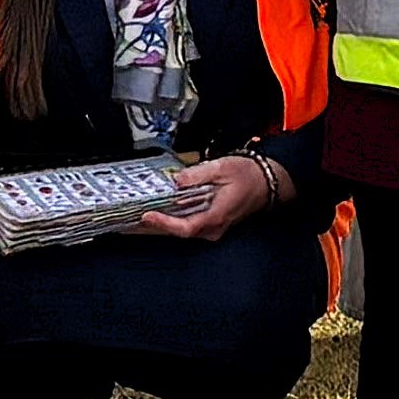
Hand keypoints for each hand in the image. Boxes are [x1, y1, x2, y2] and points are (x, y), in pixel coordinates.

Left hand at [135, 149, 283, 239]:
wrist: (267, 182)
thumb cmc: (248, 175)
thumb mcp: (223, 167)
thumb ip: (198, 174)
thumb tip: (177, 180)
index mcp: (216, 216)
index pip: (185, 227)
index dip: (164, 224)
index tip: (147, 216)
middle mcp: (213, 228)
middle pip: (178, 231)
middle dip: (155, 225)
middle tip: (131, 218)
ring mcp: (211, 227)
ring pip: (181, 228)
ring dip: (161, 222)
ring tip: (138, 215)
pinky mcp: (209, 222)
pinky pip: (187, 222)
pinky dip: (171, 217)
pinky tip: (158, 209)